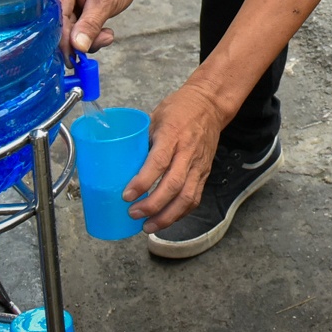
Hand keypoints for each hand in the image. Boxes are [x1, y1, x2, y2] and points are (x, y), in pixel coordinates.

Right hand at [48, 0, 143, 55]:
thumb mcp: (106, 2)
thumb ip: (90, 25)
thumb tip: (77, 47)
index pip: (55, 19)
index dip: (63, 42)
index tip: (73, 60)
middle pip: (57, 28)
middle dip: (79, 42)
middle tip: (102, 40)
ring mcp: (57, 2)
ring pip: (65, 33)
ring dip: (86, 40)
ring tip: (105, 34)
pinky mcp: (64, 11)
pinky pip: (70, 31)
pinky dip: (86, 36)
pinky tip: (101, 31)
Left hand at [124, 83, 223, 232]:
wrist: (210, 104)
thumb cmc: (179, 108)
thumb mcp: (155, 117)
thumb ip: (142, 140)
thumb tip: (121, 163)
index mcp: (173, 134)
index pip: (158, 162)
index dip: (142, 182)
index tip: (126, 196)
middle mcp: (188, 152)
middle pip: (173, 185)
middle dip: (153, 205)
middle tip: (133, 214)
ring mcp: (199, 164)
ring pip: (187, 197)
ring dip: (167, 216)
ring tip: (148, 226)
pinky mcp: (205, 172)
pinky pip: (195, 197)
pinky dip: (181, 212)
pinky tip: (166, 219)